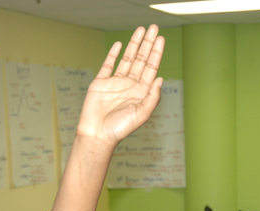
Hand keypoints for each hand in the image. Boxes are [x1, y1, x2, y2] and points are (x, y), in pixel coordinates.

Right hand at [77, 25, 164, 149]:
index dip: (156, 54)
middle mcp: (130, 86)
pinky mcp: (101, 83)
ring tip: (140, 30)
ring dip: (134, 45)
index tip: (161, 39)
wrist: (98, 133)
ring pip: (127, 59)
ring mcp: (116, 83)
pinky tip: (119, 44)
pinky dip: (113, 54)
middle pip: (141, 60)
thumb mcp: (142, 114)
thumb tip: (160, 78)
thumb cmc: (120, 128)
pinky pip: (108, 65)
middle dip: (148, 44)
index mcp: (141, 92)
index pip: (151, 68)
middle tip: (154, 28)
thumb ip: (152, 97)